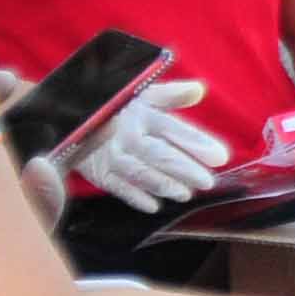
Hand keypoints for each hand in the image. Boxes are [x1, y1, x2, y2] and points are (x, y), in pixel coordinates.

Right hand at [69, 79, 227, 212]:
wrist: (74, 118)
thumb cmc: (119, 108)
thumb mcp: (144, 95)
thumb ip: (172, 94)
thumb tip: (199, 89)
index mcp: (142, 112)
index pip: (173, 128)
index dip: (196, 142)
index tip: (220, 156)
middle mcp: (127, 133)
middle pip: (158, 153)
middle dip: (184, 168)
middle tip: (208, 182)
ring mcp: (111, 154)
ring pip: (140, 172)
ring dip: (164, 185)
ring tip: (186, 194)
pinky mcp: (99, 172)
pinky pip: (118, 187)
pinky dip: (136, 198)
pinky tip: (154, 206)